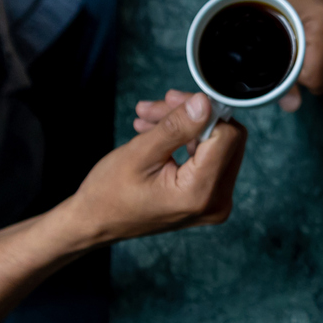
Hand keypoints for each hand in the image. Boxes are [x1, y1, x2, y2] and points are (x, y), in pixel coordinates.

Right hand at [66, 90, 245, 244]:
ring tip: (148, 119)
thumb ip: (176, 127)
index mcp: (200, 193)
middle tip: (155, 107)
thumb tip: (204, 102)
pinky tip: (157, 133)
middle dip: (191, 116)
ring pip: (215, 145)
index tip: (172, 100)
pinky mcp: (208, 199)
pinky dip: (185, 141)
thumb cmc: (109, 194)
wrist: (96, 222)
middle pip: (224, 140)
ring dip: (184, 126)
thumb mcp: (140, 153)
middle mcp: (216, 202)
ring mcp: (215, 203)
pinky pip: (208, 159)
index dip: (203, 111)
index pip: (226, 136)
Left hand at [224, 0, 322, 111]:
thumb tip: (293, 106)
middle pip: (321, 79)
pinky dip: (308, 64)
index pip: (315, 78)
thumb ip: (276, 74)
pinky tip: (297, 48)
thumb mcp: (254, 35)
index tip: (273, 56)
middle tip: (278, 50)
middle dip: (297, 75)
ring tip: (286, 47)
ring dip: (302, 70)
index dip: (289, 78)